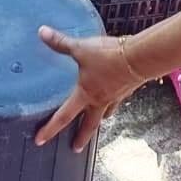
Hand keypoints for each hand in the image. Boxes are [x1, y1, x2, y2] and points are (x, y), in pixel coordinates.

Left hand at [34, 27, 149, 153]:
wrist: (140, 58)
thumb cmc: (110, 56)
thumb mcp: (81, 48)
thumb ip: (60, 42)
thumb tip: (42, 33)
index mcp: (85, 95)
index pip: (63, 116)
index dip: (50, 129)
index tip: (40, 140)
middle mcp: (100, 100)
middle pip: (89, 125)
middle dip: (81, 137)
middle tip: (76, 147)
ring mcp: (115, 97)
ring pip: (105, 114)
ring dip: (99, 120)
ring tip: (96, 122)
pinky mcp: (127, 89)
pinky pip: (117, 101)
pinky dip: (113, 102)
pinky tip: (113, 96)